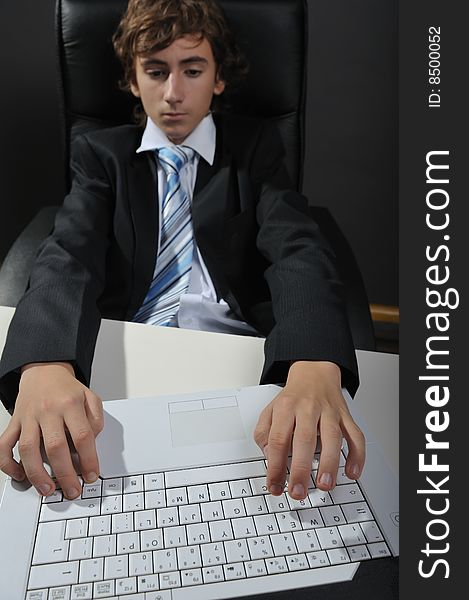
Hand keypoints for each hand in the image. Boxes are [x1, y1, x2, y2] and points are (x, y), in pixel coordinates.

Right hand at [0, 362, 102, 498]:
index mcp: (70, 404)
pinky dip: (8, 463)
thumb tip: (92, 444)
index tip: (92, 475)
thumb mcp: (90, 397)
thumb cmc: (67, 389)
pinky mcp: (15, 422)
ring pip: (28, 449)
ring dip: (37, 473)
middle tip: (72, 490)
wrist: (44, 371)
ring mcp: (28, 417)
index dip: (89, 459)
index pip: (82, 436)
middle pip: (55, 446)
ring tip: (47, 489)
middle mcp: (48, 410)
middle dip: (65, 474)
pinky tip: (19, 475)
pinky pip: (5, 445)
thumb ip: (96, 419)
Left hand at [254, 361, 364, 499]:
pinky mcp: (346, 416)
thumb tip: (268, 456)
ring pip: (333, 437)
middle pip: (304, 439)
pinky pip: (356, 435)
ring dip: (330, 463)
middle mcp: (307, 408)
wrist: (314, 372)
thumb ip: (264, 433)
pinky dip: (357, 455)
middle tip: (298, 492)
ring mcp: (329, 412)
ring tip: (325, 484)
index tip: (274, 486)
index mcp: (285, 407)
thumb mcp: (269, 409)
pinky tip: (352, 472)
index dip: (275, 466)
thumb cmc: (292, 397)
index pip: (278, 440)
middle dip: (301, 470)